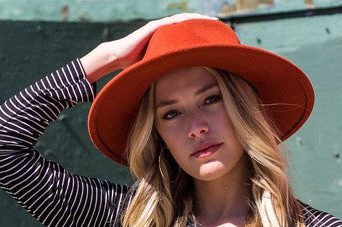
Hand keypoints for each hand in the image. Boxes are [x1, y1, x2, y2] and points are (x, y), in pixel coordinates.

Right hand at [80, 13, 217, 81]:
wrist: (118, 57)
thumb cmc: (137, 67)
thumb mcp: (159, 71)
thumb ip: (171, 74)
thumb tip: (184, 91)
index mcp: (170, 42)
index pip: (191, 36)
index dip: (204, 37)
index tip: (220, 41)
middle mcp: (167, 32)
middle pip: (191, 26)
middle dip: (206, 26)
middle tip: (222, 28)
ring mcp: (161, 28)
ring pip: (184, 21)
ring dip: (199, 21)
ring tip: (214, 23)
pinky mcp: (155, 28)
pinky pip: (173, 23)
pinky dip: (185, 22)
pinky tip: (196, 22)